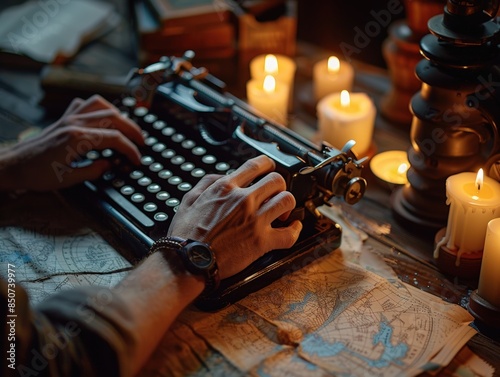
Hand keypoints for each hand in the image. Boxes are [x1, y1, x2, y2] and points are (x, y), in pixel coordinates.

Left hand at [0, 95, 143, 190]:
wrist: (12, 165)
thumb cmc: (36, 174)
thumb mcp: (68, 180)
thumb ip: (93, 171)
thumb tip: (109, 164)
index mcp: (77, 139)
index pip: (114, 139)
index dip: (130, 149)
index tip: (137, 159)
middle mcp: (74, 123)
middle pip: (113, 118)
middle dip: (132, 130)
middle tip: (141, 142)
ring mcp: (68, 118)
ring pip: (101, 105)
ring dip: (119, 115)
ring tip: (127, 127)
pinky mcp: (63, 118)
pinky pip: (85, 104)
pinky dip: (99, 108)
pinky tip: (103, 119)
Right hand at [168, 155, 302, 278]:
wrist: (188, 260)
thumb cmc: (186, 233)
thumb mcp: (190, 199)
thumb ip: (207, 182)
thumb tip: (222, 176)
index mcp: (226, 188)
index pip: (256, 165)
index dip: (267, 165)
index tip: (269, 170)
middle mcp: (243, 200)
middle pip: (276, 180)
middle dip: (278, 186)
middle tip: (274, 195)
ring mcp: (255, 220)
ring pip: (287, 200)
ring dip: (287, 205)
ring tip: (283, 212)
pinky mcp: (262, 241)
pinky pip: (289, 233)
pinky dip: (295, 230)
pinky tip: (293, 228)